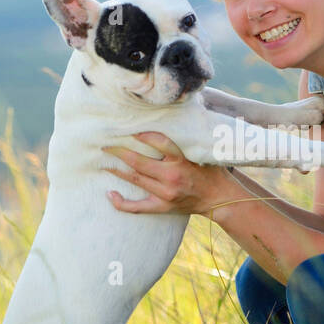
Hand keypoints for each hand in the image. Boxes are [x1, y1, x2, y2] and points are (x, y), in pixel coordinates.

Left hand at [102, 132, 234, 216]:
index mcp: (182, 160)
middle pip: (139, 162)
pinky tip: (110, 195)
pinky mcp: (163, 206)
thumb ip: (188, 139)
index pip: (160, 142)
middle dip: (119, 152)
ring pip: (135, 179)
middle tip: (106, 145)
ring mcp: (166, 193)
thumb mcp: (202, 152)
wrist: (219, 198)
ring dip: (117, 170)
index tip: (131, 130)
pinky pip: (138, 207)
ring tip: (104, 161)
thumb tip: (175, 116)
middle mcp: (172, 176)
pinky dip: (122, 203)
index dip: (144, 135)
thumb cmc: (210, 171)